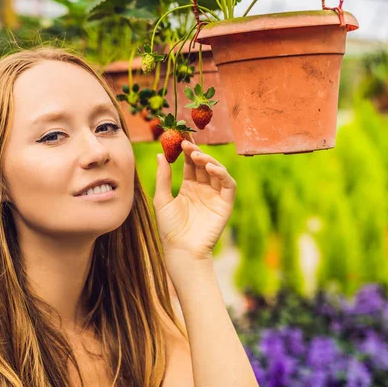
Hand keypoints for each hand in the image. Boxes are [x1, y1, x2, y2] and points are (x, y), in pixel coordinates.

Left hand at [154, 139, 235, 277]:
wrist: (181, 250)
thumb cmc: (169, 229)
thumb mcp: (162, 199)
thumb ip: (163, 177)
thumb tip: (159, 154)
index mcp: (189, 187)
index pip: (190, 163)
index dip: (187, 150)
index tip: (179, 136)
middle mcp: (204, 189)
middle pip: (203, 164)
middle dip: (196, 151)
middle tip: (186, 141)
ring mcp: (215, 195)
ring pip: (216, 170)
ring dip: (207, 159)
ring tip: (195, 154)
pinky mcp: (225, 204)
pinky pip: (227, 185)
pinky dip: (221, 173)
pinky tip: (209, 167)